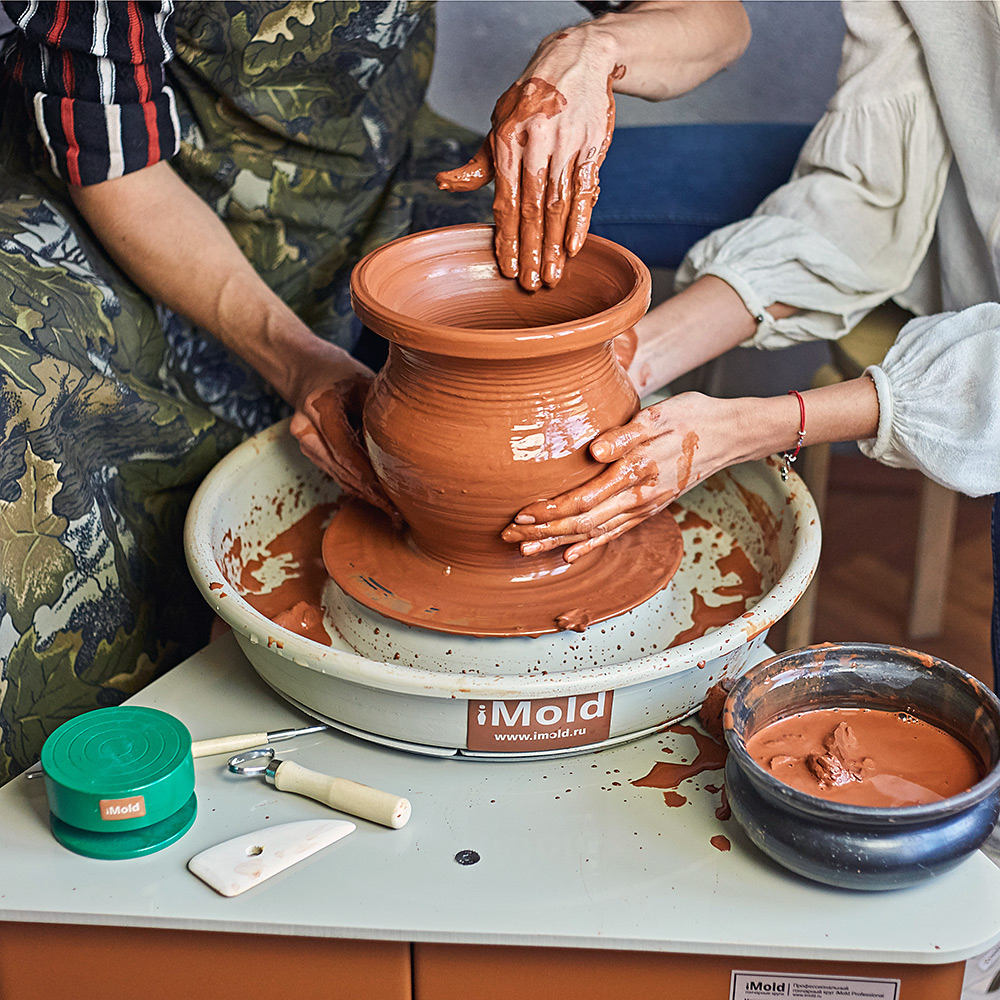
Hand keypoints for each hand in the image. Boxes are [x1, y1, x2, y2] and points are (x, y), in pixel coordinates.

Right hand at [289, 354, 399, 523]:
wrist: (308, 370)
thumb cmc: (345, 374)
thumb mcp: (367, 383)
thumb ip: (383, 411)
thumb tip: (417, 443)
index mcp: (320, 406)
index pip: (347, 452)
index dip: (370, 478)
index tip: (392, 499)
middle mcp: (306, 427)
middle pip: (341, 469)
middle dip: (370, 493)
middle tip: (398, 514)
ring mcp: (304, 441)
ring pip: (337, 475)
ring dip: (364, 494)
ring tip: (392, 512)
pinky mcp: (309, 451)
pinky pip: (335, 472)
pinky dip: (356, 485)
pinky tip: (377, 498)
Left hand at [436, 24, 620, 290]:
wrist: (576, 61)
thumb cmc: (530, 100)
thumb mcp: (498, 124)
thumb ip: (478, 163)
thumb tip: (445, 185)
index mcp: (507, 139)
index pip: (505, 200)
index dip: (506, 237)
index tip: (506, 268)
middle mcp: (536, 143)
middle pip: (532, 209)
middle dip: (530, 250)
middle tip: (529, 284)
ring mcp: (566, 145)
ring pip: (559, 204)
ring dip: (554, 245)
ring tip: (552, 276)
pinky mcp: (591, 146)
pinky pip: (586, 189)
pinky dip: (581, 221)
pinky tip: (574, 247)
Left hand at [501, 392, 742, 560]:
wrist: (729, 434)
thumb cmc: (691, 417)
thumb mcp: (659, 416)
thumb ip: (625, 435)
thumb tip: (594, 453)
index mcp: (636, 471)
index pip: (585, 499)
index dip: (551, 510)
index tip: (522, 514)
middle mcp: (638, 496)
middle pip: (583, 523)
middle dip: (544, 532)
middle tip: (510, 538)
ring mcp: (644, 506)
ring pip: (595, 532)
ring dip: (559, 542)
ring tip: (527, 550)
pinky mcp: (649, 507)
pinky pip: (615, 532)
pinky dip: (590, 545)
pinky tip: (570, 555)